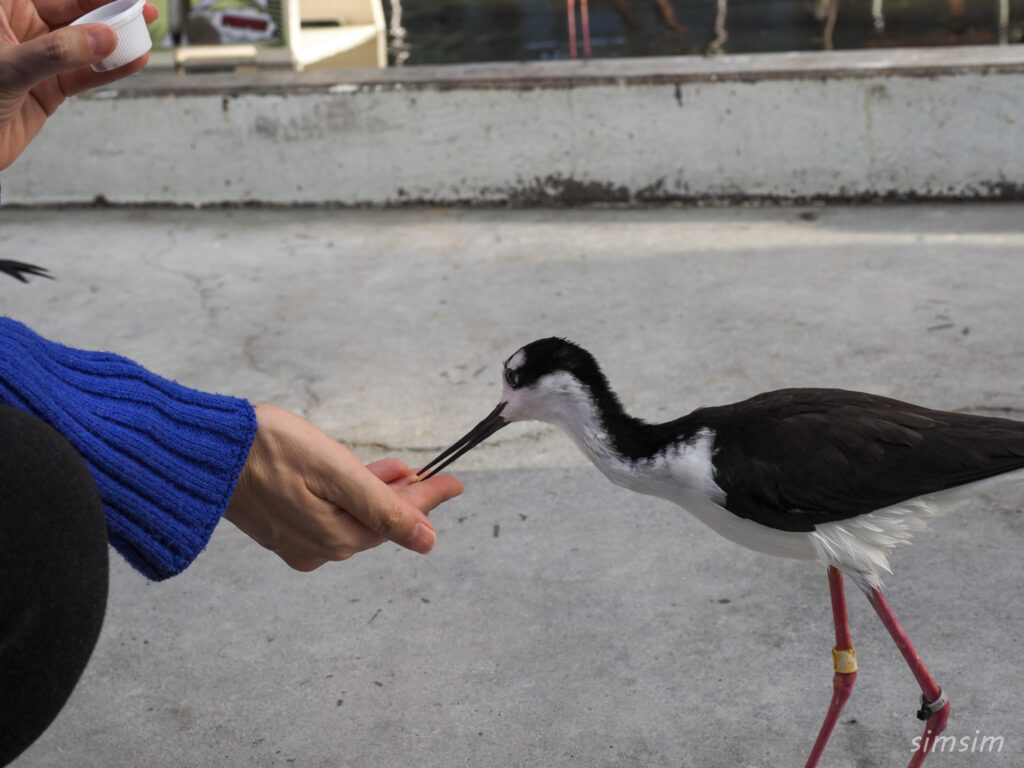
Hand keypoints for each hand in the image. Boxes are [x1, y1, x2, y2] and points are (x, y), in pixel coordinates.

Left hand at [0, 0, 158, 169]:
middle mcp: (17, 28)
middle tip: (142, 10)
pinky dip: (110, 71)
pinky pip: (85, 75)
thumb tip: (102, 38)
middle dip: (109, 10)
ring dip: (114, 41)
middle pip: (73, 10)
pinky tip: (133, 61)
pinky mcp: (48, 88)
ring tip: (142, 35)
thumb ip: (57, 53)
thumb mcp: (8, 69)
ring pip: (83, 43)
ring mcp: (36, 57)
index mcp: (0, 9)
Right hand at [225, 404, 463, 571]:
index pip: (399, 521)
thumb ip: (383, 506)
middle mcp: (318, 549)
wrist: (202, 450)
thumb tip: (427, 540)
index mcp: (336, 538)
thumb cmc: (269, 451)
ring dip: (377, 492)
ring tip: (399, 468)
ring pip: (353, 517)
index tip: (457, 482)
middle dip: (404, 495)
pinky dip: (349, 496)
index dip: (430, 498)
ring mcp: (297, 542)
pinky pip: (328, 515)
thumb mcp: (335, 472)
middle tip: (431, 471)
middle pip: (377, 521)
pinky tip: (359, 477)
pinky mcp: (280, 528)